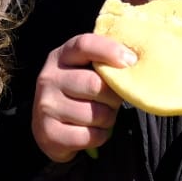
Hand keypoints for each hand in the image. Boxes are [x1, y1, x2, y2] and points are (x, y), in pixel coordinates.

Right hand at [32, 33, 134, 162]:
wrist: (49, 127)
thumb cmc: (79, 93)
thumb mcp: (86, 70)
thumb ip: (105, 62)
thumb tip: (135, 60)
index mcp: (61, 56)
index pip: (85, 45)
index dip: (109, 50)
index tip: (131, 60)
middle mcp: (49, 78)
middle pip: (95, 84)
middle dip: (113, 97)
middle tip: (114, 101)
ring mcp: (46, 106)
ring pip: (96, 114)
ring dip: (108, 119)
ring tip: (101, 116)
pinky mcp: (49, 133)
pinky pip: (90, 135)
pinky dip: (100, 136)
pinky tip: (92, 131)